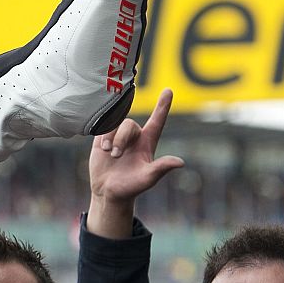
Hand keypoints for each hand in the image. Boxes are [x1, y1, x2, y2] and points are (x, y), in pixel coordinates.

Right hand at [85, 87, 183, 237]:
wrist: (108, 192)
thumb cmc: (132, 187)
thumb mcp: (148, 178)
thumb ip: (161, 168)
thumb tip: (180, 162)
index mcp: (148, 142)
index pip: (157, 120)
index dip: (163, 106)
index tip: (168, 90)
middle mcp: (134, 136)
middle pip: (130, 124)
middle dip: (122, 138)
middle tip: (116, 156)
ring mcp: (118, 136)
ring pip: (116, 124)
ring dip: (112, 139)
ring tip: (110, 154)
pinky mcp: (104, 138)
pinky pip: (104, 127)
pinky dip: (104, 137)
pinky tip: (103, 150)